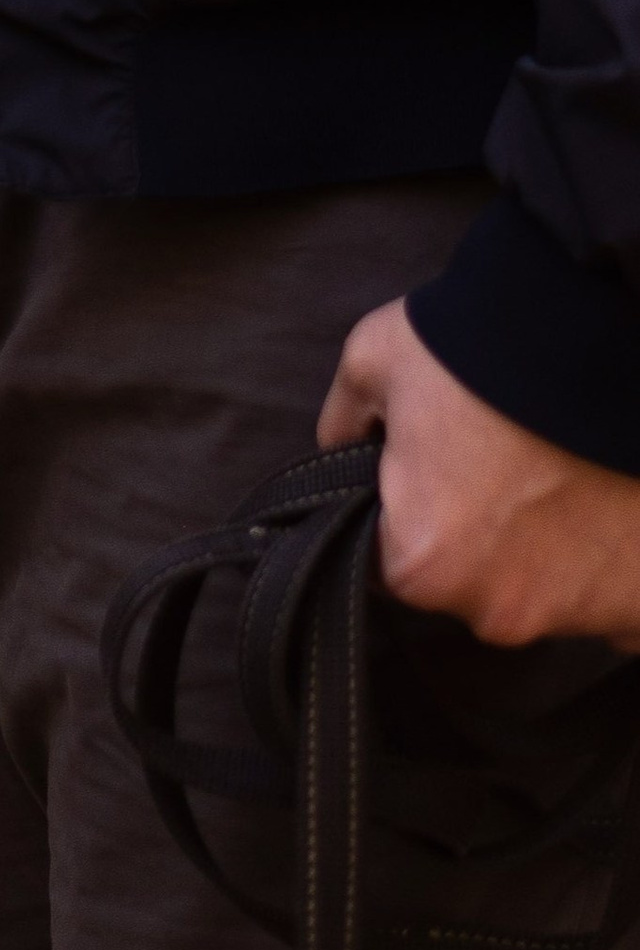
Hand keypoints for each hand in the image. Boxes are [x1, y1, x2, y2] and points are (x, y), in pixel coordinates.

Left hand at [319, 298, 639, 648]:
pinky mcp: (639, 607)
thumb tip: (340, 453)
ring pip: (543, 589)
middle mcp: (499, 612)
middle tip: (499, 458)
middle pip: (471, 581)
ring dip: (546, 546)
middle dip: (476, 531)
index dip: (405, 505)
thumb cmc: (476, 349)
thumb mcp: (374, 361)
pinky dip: (606, 564)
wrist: (598, 332)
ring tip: (557, 469)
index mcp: (422, 566)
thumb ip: (344, 422)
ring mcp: (580, 617)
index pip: (391, 558)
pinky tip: (603, 504)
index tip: (431, 461)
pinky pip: (612, 602)